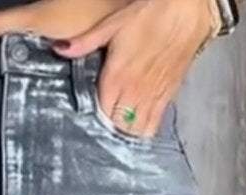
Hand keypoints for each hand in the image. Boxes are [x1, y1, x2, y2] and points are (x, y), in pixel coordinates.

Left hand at [51, 0, 215, 138]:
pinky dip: (145, 129)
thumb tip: (59, 49)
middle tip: (106, 121)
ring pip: (135, 131)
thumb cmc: (149, 14)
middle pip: (117, 126)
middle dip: (110, 126)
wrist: (186, 10)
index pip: (101, 112)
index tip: (91, 114)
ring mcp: (152, 97)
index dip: (95, 116)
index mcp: (117, 77)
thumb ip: (85, 42)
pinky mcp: (168, 97)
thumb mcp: (112, 24)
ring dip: (126, 131)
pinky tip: (139, 121)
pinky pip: (154, 126)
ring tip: (121, 125)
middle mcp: (134, 92)